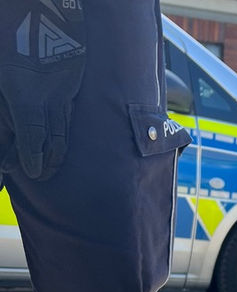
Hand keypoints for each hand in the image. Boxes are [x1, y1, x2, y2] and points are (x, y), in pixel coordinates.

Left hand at [0, 0, 85, 180]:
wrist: (45, 7)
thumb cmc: (12, 34)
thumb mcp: (1, 76)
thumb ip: (5, 106)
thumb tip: (11, 129)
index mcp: (26, 95)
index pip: (32, 138)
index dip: (32, 158)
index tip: (33, 173)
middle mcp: (50, 96)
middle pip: (54, 138)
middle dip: (48, 160)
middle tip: (42, 174)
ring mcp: (65, 88)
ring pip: (65, 126)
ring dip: (59, 147)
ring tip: (54, 161)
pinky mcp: (74, 79)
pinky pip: (70, 110)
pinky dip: (66, 126)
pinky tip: (62, 133)